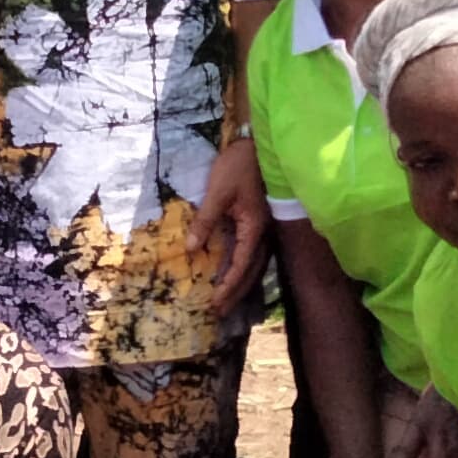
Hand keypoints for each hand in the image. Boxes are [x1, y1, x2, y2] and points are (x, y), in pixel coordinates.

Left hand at [197, 135, 270, 313]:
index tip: (213, 303)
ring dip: (242, 284)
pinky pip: (255, 254)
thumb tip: (191, 250)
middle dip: (236, 293)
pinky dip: (245, 269)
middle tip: (219, 312)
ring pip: (256, 265)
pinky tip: (237, 274)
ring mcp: (266, 229)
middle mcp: (264, 233)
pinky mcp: (262, 222)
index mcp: (254, 228)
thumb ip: (205, 222)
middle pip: (251, 272)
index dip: (227, 287)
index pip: (241, 266)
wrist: (259, 145)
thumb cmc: (238, 165)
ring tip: (227, 300)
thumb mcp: (217, 192)